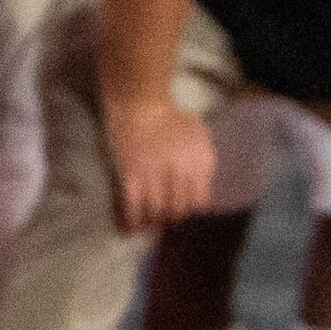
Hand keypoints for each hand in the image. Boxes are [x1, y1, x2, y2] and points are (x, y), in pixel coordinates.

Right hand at [102, 95, 217, 230]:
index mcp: (202, 161)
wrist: (140, 101)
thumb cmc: (170, 116)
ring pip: (157, 212)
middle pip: (178, 209)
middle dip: (170, 218)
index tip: (180, 211)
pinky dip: (132, 222)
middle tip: (162, 219)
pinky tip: (128, 228)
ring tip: (146, 224)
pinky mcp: (132, 175)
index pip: (200, 201)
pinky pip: (134, 208)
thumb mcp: (199, 138)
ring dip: (151, 222)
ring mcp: (156, 174)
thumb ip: (202, 163)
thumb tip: (198, 191)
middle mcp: (182, 170)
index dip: (189, 210)